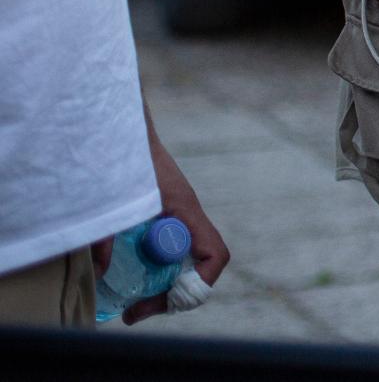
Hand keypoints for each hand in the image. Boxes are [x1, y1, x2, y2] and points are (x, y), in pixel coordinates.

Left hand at [124, 127, 229, 323]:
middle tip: (135, 311)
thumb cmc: (125, 158)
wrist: (124, 130)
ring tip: (129, 302)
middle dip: (173, 296)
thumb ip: (105, 236)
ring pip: (185, 262)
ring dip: (163, 285)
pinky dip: (153, 269)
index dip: (199, 284)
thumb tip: (101, 274)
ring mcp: (177, 218)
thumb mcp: (114, 199)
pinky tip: (123, 274)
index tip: (164, 298)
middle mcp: (188, 218)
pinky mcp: (162, 217)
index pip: (214, 254)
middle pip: (199, 267)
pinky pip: (169, 251)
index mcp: (185, 212)